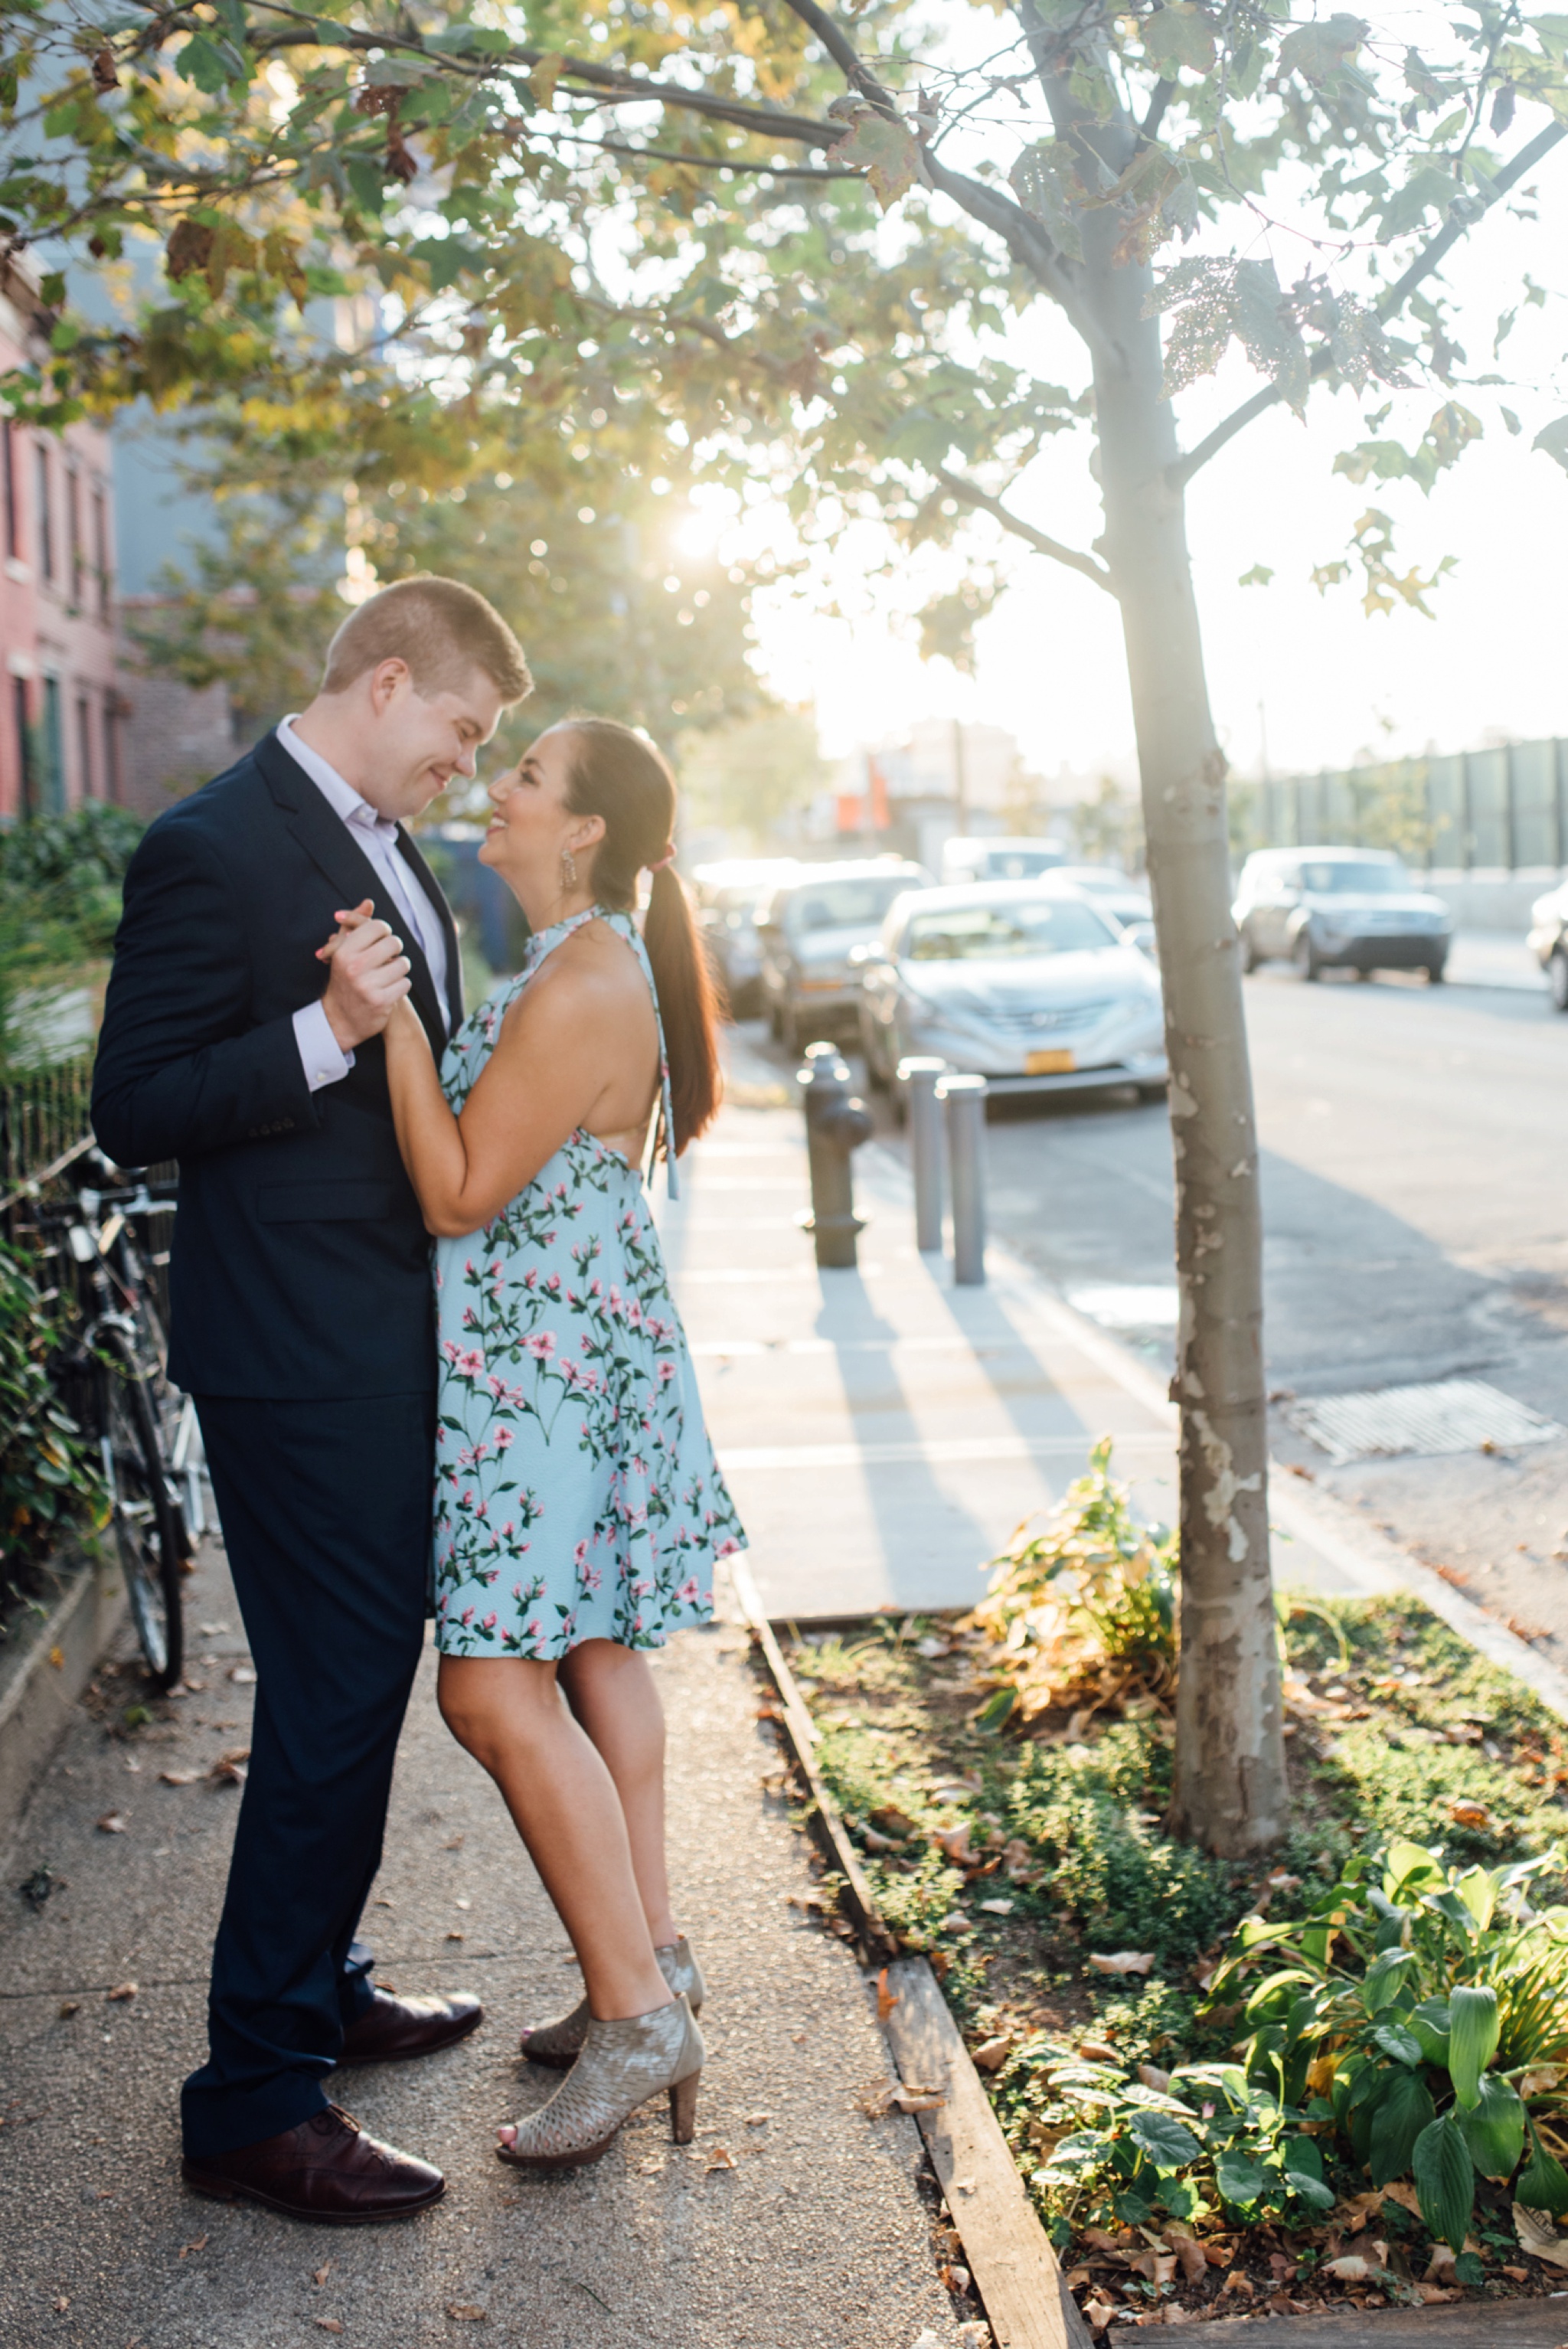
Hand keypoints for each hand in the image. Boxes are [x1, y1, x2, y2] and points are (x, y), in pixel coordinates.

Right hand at [314, 899, 411, 1048]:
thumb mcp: (344, 950)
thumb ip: (355, 924)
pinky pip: (406, 983)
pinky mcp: (381, 1001)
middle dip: (394, 950)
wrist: (339, 1019)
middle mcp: (355, 967)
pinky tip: (389, 989)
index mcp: (344, 951)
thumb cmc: (344, 979)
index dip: (384, 932)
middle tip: (387, 958)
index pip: (379, 927)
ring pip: (403, 963)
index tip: (380, 941)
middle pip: (395, 943)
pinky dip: (400, 986)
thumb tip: (369, 902)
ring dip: (399, 969)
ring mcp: (368, 985)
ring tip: (387, 975)